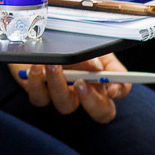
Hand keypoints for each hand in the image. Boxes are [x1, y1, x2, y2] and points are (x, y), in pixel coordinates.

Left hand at [10, 53, 131, 122]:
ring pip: (65, 105)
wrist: (43, 41)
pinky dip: (37, 81)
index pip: (115, 101)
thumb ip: (103, 59)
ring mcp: (60, 98)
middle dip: (92, 100)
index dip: (117, 96)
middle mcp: (83, 98)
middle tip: (82, 83)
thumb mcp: (94, 49)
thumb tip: (97, 68)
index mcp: (100, 88)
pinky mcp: (38, 93)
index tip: (112, 88)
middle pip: (98, 113)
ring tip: (54, 65)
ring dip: (60, 84)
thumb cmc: (73, 48)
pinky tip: (37, 66)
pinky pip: (38, 97)